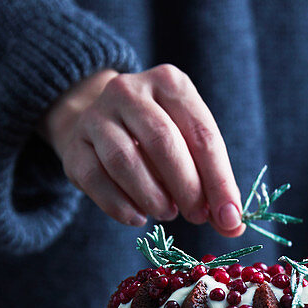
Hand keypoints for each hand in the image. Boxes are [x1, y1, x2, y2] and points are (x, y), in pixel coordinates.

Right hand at [37, 65, 245, 236]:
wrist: (100, 121)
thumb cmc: (158, 137)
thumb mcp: (190, 146)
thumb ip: (212, 182)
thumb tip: (232, 225)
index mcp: (170, 82)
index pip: (202, 134)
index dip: (219, 181)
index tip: (229, 218)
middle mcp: (129, 90)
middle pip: (163, 142)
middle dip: (186, 187)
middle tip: (197, 216)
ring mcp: (96, 115)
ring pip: (125, 160)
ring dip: (152, 197)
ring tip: (167, 213)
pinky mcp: (74, 145)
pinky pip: (96, 179)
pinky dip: (120, 206)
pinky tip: (138, 218)